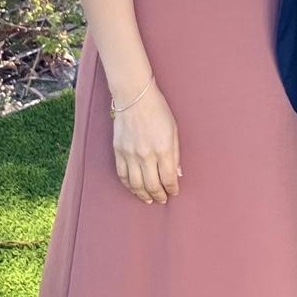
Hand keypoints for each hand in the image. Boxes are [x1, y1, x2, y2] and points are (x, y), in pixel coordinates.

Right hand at [112, 83, 180, 204]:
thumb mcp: (174, 130)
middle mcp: (146, 155)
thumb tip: (177, 174)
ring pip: (136, 184)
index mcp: (163, 149)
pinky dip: (128, 185)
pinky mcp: (118, 151)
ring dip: (143, 195)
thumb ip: (176, 154)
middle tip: (162, 199)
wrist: (134, 97)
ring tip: (149, 199)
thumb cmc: (158, 111)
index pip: (168, 178)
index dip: (172, 189)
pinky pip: (122, 175)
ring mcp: (130, 154)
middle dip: (159, 195)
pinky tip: (134, 188)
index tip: (174, 192)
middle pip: (152, 185)